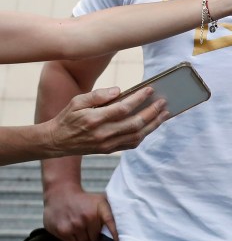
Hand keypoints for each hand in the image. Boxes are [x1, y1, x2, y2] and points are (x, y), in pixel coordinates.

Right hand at [43, 188, 117, 240]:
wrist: (62, 193)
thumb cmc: (83, 200)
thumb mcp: (100, 201)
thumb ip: (109, 212)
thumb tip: (122, 224)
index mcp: (99, 209)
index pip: (111, 224)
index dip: (114, 235)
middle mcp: (88, 218)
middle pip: (94, 240)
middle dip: (93, 238)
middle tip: (89, 232)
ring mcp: (74, 225)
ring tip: (80, 232)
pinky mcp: (63, 231)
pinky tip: (73, 234)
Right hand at [45, 86, 168, 157]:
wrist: (56, 142)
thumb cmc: (68, 117)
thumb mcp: (77, 101)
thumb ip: (98, 95)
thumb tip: (119, 90)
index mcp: (94, 120)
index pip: (123, 109)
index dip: (139, 99)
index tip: (150, 90)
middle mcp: (103, 134)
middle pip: (135, 123)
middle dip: (152, 112)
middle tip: (164, 102)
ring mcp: (107, 144)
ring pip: (137, 135)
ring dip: (153, 124)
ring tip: (164, 113)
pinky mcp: (109, 150)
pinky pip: (132, 144)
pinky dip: (144, 134)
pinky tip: (152, 125)